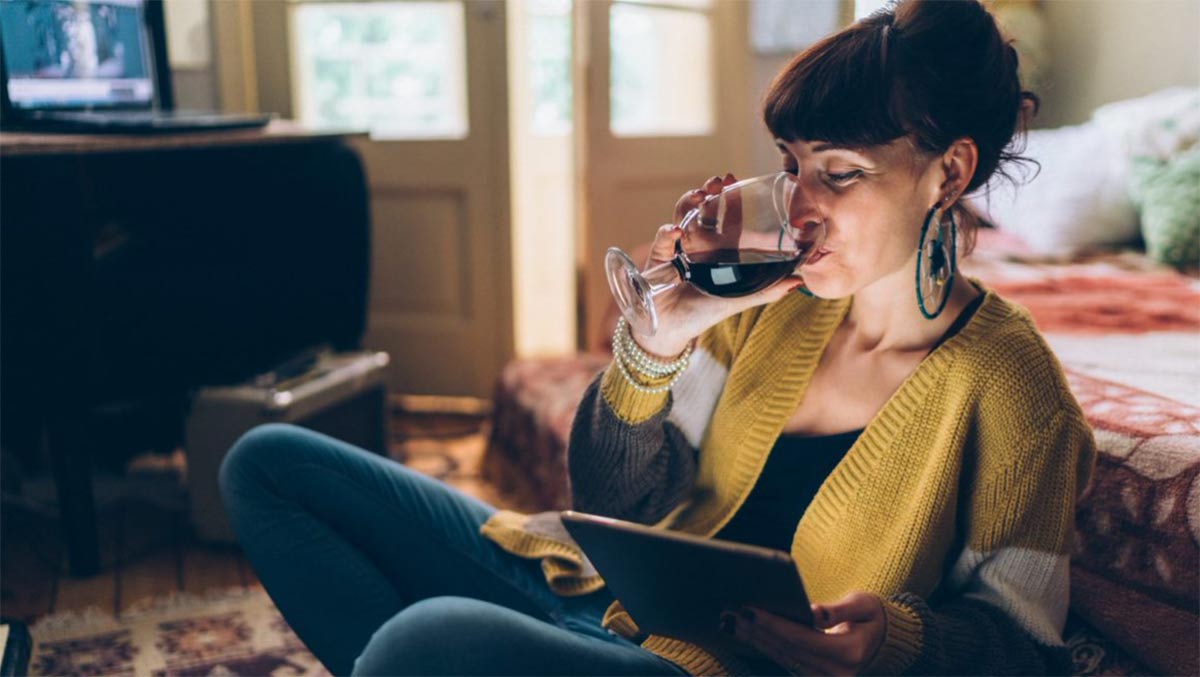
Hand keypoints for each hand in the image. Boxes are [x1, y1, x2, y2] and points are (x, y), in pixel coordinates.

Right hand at [632, 173, 803, 358]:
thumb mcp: (738, 299)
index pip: (721, 215)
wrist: (671, 331)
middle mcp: (695, 244)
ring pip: (680, 218)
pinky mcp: (658, 259)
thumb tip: (799, 281)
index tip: (732, 180)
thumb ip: (766, 291)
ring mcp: (676, 249)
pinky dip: (667, 235)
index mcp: (714, 248)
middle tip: (716, 183)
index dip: (727, 197)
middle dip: (706, 192)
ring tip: (698, 197)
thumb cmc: (703, 312)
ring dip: (687, 204)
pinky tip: (675, 231)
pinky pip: (662, 242)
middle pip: (700, 210)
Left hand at [720, 592, 886, 675]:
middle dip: (756, 632)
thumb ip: (838, 610)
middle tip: (729, 615)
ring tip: (730, 623)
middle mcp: (836, 673)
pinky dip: (765, 647)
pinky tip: (746, 634)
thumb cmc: (872, 616)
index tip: (749, 609)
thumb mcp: (864, 605)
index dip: (774, 624)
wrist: (884, 640)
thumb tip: (812, 612)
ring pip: (782, 659)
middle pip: (787, 650)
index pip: (802, 638)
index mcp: (849, 653)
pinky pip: (785, 663)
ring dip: (755, 641)